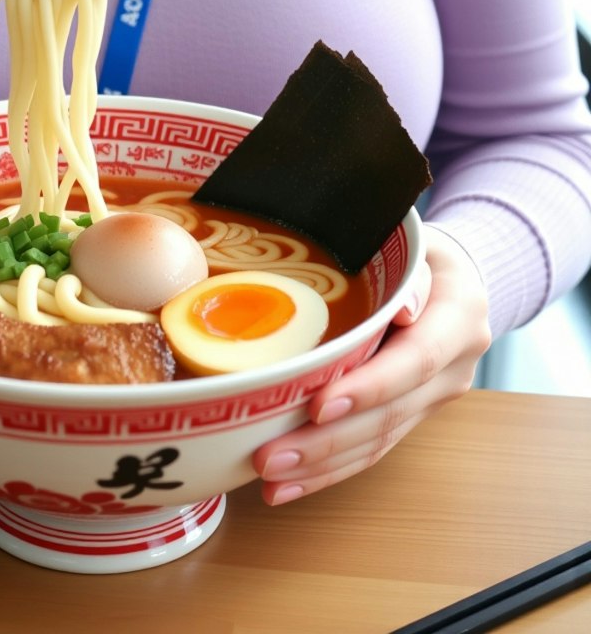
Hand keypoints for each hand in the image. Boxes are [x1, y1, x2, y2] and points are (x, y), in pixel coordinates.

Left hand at [251, 225, 491, 504]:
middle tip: (271, 457)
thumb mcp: (419, 244)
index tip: (319, 406)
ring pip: (378, 441)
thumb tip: (400, 308)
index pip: (415, 361)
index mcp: (459, 318)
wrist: (456, 276)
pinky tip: (289, 485)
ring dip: (322, 466)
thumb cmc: (422, 251)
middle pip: (390, 414)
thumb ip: (409, 271)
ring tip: (271, 480)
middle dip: (328, 441)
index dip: (370, 387)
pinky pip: (373, 448)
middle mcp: (452, 367)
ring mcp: (433, 397)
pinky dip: (331, 470)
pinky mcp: (412, 414)